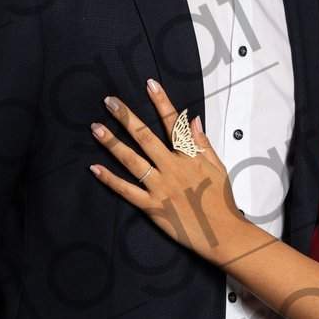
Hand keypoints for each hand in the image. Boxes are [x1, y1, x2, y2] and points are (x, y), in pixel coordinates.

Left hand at [88, 80, 240, 263]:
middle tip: (110, 101)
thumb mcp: (219, 168)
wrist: (224, 234)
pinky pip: (127, 191)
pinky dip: (110, 179)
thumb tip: (194, 120)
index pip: (174, 123)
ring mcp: (161, 187)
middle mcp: (173, 168)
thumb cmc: (222, 203)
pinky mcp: (152, 207)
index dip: (161, 102)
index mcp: (190, 157)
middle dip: (126, 117)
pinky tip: (95, 168)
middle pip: (145, 137)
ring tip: (96, 128)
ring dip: (112, 143)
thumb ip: (203, 143)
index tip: (150, 84)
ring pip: (132, 160)